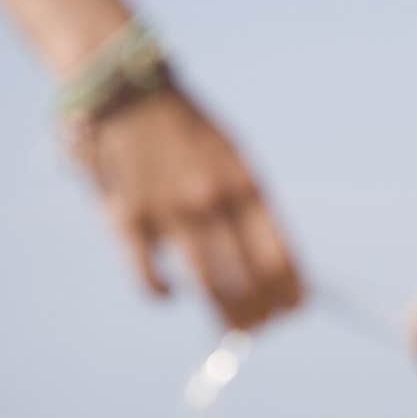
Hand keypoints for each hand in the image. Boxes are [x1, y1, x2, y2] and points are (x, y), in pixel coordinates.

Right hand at [76, 86, 302, 328]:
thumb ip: (251, 207)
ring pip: (208, 288)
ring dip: (225, 317)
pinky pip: (149, 279)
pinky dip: (161, 294)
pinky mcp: (126, 219)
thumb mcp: (231, 157)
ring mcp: (169, 210)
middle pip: (249, 281)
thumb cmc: (185, 130)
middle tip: (261, 328)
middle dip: (261, 313)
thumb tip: (277, 266)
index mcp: (244, 181)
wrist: (122, 87)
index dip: (290, 292)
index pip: (280, 256)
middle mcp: (212, 199)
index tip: (294, 310)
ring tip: (232, 330)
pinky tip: (170, 294)